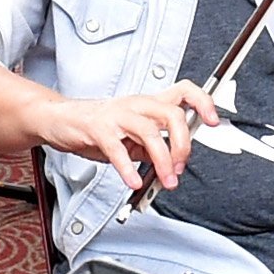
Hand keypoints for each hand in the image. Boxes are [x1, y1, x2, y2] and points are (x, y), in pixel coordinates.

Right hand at [22, 85, 219, 190]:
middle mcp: (136, 105)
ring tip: (165, 180)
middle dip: (183, 144)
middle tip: (181, 167)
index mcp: (147, 104)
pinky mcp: (97, 128)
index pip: (183, 91)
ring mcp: (117, 115)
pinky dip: (128, 168)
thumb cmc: (95, 126)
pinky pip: (117, 149)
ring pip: (150, 132)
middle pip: (172, 114)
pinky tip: (132, 181)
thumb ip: (150, 146)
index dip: (203, 102)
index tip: (214, 121)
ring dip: (162, 160)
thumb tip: (172, 163)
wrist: (58, 119)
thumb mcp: (130, 136)